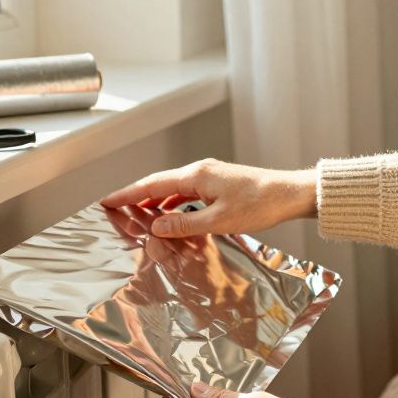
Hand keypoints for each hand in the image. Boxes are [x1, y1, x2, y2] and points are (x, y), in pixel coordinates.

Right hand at [101, 159, 317, 237]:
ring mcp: (210, 176)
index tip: (108, 200)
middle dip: (136, 197)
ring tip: (139, 215)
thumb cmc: (260, 204)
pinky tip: (172, 215)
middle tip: (115, 207)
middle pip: (159, 183)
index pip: (152, 185)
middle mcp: (200, 171)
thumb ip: (184, 224)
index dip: (127, 194)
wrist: (289, 193)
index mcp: (196, 176)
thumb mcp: (219, 220)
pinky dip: (174, 203)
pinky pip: (187, 192)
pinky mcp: (219, 184)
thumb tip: (156, 226)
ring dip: (155, 201)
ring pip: (173, 188)